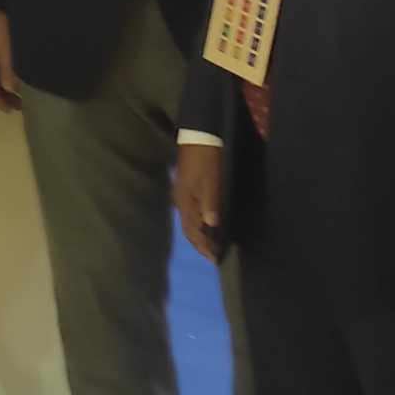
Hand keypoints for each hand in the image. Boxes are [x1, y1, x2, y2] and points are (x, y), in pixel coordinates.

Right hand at [0, 10, 21, 113]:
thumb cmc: (4, 18)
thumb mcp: (8, 48)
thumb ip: (10, 71)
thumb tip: (13, 91)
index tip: (11, 109)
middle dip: (4, 93)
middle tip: (21, 103)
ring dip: (10, 81)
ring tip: (26, 89)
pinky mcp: (0, 34)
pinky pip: (5, 59)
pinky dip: (13, 69)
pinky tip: (24, 70)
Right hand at [174, 143, 224, 262]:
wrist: (197, 136)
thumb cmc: (206, 159)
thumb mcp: (211, 180)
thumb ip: (210, 203)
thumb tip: (211, 225)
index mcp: (186, 201)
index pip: (193, 231)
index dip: (204, 246)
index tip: (214, 259)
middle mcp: (180, 201)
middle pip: (188, 229)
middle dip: (200, 244)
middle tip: (213, 255)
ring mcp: (181, 194)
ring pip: (188, 221)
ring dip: (198, 234)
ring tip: (210, 243)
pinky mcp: (185, 188)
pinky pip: (189, 212)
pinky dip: (197, 222)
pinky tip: (205, 222)